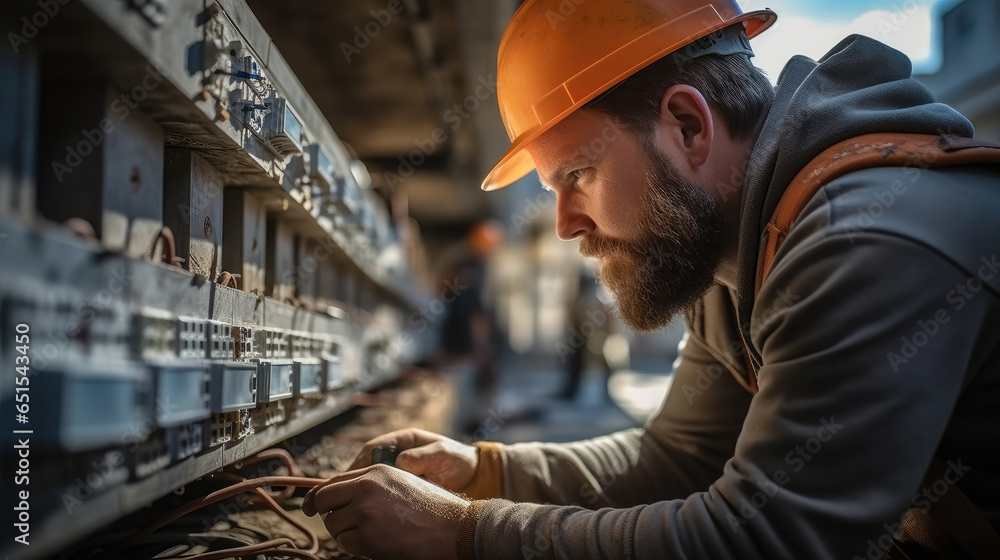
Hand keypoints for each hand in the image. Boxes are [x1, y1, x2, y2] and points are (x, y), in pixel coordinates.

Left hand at [302, 464, 468, 559]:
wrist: (454, 529)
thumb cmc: (433, 509)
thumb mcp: (402, 483)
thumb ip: (373, 484)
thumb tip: (341, 495)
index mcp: (376, 472)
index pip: (334, 481)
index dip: (320, 495)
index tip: (312, 506)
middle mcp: (366, 487)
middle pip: (323, 500)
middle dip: (329, 514)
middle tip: (341, 524)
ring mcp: (365, 512)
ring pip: (333, 525)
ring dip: (346, 533)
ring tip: (371, 534)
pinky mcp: (367, 536)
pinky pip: (345, 543)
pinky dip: (356, 547)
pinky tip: (376, 543)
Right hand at [348, 428, 477, 491]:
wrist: (471, 474)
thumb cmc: (457, 459)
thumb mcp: (442, 453)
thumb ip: (423, 457)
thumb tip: (401, 463)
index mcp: (404, 439)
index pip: (374, 447)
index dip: (361, 461)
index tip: (353, 476)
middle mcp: (396, 452)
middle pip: (367, 464)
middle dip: (355, 479)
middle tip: (348, 494)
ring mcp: (397, 469)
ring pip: (371, 478)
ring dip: (363, 489)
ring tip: (355, 503)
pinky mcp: (400, 483)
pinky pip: (382, 489)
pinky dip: (375, 497)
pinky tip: (371, 508)